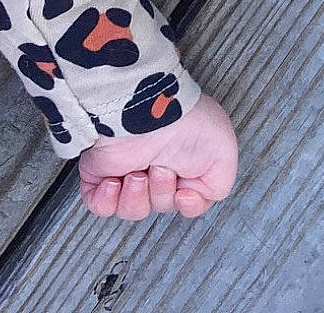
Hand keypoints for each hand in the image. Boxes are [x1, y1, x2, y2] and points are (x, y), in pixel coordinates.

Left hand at [77, 95, 238, 220]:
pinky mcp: (101, 174)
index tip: (184, 193)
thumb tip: (194, 199)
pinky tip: (114, 183)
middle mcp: (158, 168)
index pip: (187, 203)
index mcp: (186, 164)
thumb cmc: (188, 123)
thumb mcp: (224, 155)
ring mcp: (128, 172)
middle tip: (161, 169)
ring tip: (137, 174)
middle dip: (162, 194)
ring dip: (136, 198)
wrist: (148, 113)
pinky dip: (106, 202)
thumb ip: (218, 187)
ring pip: (131, 211)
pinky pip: (99, 206)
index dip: (188, 205)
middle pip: (161, 207)